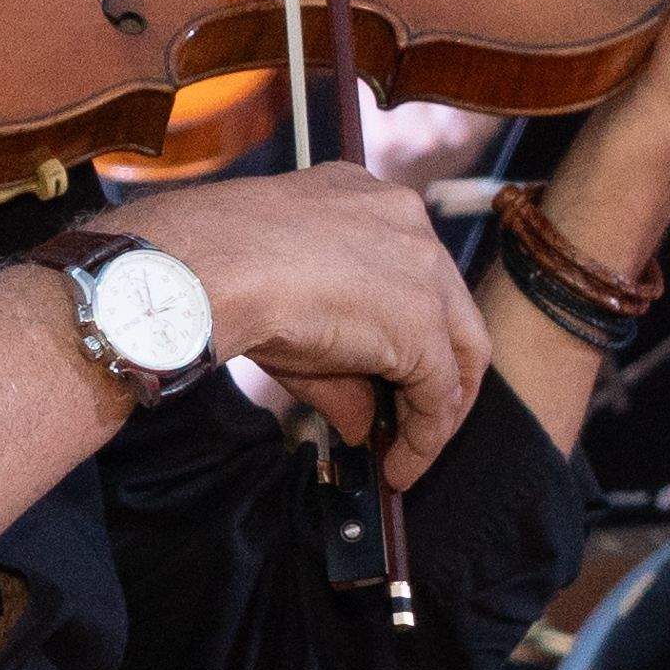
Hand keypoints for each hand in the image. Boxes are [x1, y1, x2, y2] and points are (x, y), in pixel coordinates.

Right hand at [98, 161, 491, 488]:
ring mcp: (423, 269)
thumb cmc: (225, 270)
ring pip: (459, 347)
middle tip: (416, 421)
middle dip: (441, 372)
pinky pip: (438, 391)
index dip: (409, 329)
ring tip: (409, 454)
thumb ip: (340, 369)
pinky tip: (400, 467)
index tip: (391, 375)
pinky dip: (426, 436)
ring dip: (438, 408)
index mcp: (370, 202)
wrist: (210, 265)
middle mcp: (407, 222)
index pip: (414, 273)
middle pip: (451, 307)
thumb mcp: (291, 312)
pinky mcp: (422, 322)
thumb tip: (364, 425)